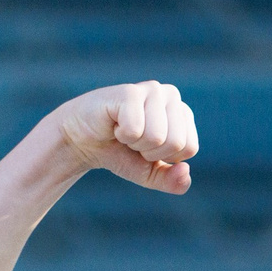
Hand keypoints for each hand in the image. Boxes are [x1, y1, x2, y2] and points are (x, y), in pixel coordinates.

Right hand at [49, 81, 198, 193]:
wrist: (82, 141)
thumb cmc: (120, 152)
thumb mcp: (150, 173)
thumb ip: (172, 181)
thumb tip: (185, 172)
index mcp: (183, 113)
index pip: (190, 148)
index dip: (164, 157)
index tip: (146, 147)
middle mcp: (171, 95)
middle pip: (176, 143)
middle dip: (150, 152)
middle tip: (132, 140)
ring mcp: (152, 90)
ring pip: (158, 137)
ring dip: (135, 143)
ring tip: (123, 132)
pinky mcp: (130, 92)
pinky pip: (136, 130)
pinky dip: (122, 135)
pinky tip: (114, 124)